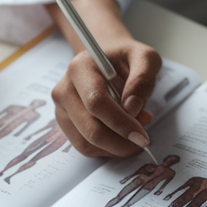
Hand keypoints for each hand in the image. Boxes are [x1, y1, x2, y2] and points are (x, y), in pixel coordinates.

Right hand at [47, 0, 159, 156]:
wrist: (106, 61)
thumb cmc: (125, 59)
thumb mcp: (145, 58)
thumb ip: (143, 78)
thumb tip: (132, 107)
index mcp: (80, 68)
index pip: (96, 103)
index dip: (121, 123)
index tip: (142, 136)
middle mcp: (64, 89)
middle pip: (90, 129)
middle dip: (121, 142)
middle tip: (142, 140)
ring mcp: (62, 108)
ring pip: (87, 143)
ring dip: (115, 147)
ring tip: (134, 132)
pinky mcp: (65, 123)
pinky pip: (85, 147)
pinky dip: (107, 149)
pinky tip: (120, 136)